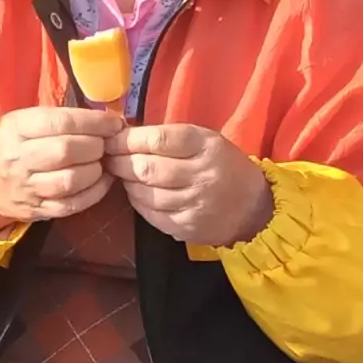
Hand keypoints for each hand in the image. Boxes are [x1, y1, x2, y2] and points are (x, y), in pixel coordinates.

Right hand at [0, 106, 124, 233]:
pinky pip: (72, 204)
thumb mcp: (23, 122)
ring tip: (101, 162)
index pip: (60, 122)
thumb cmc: (12, 146)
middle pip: (66, 151)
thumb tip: (104, 118)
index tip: (113, 123)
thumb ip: (58, 118)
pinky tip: (101, 181)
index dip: (93, 122)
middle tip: (105, 144)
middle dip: (96, 146)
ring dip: (95, 170)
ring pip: (70, 180)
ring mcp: (27, 187)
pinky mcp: (37, 210)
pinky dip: (94, 192)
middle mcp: (19, 158)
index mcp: (16, 129)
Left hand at [106, 123, 274, 245]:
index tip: (110, 138)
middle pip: (147, 168)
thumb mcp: (206, 140)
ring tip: (120, 174)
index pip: (158, 140)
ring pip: (145, 193)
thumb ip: (170, 137)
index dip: (128, 139)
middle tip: (108, 157)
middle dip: (119, 161)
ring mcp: (194, 205)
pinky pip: (150, 214)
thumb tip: (125, 134)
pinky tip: (136, 192)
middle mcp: (201, 176)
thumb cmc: (224, 166)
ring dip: (126, 182)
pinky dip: (137, 201)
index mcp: (206, 146)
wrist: (254, 208)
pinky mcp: (186, 227)